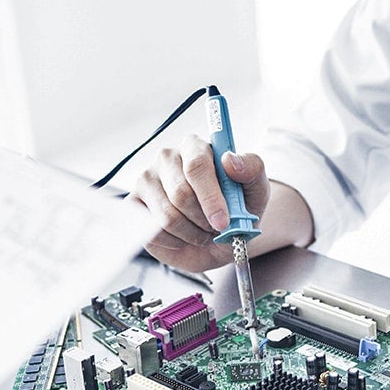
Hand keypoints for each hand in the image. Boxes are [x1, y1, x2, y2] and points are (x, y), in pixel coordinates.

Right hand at [128, 134, 272, 271]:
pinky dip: (175, 242)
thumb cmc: (236, 210)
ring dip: (191, 233)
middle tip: (215, 227)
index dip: (210, 197)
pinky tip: (183, 236)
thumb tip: (230, 160)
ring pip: (167, 216)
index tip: (223, 221)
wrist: (220, 238)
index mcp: (195, 147)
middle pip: (181, 194)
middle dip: (203, 219)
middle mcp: (167, 158)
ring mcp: (146, 180)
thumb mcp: (256, 191)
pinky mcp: (134, 205)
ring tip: (202, 232)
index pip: (196, 165)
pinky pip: (153, 231)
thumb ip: (252, 169)